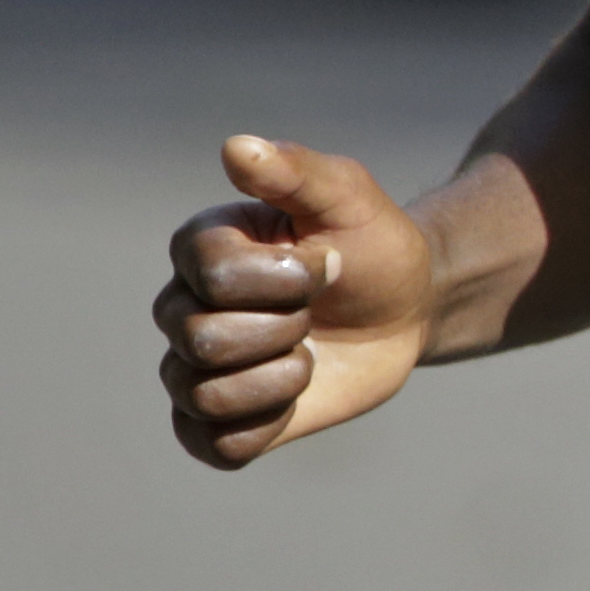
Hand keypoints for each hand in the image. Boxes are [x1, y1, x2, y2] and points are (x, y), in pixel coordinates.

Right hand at [157, 135, 434, 468]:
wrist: (407, 307)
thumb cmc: (373, 244)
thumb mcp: (349, 197)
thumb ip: (296, 171)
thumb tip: (236, 145)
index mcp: (202, 248)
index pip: (214, 274)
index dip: (288, 278)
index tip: (327, 262)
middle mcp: (182, 308)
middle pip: (203, 339)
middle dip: (285, 328)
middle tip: (314, 313)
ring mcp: (194, 367)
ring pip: (205, 395)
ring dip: (281, 378)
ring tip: (306, 353)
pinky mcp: (219, 421)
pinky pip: (216, 445)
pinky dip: (268, 425)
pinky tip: (294, 396)